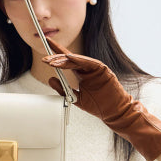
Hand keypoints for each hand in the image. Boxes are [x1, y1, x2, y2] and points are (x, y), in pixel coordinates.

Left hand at [42, 37, 160, 160]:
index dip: (56, 53)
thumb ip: (63, 89)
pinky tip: (70, 58)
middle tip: (46, 59)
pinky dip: (80, 60)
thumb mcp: (76, 98)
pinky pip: (90, 62)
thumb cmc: (99, 106)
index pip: (67, 61)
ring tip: (53, 61)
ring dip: (65, 59)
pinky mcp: (104, 70)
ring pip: (79, 59)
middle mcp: (88, 69)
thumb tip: (51, 79)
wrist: (115, 112)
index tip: (46, 47)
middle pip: (71, 58)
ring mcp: (96, 68)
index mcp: (82, 74)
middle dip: (57, 57)